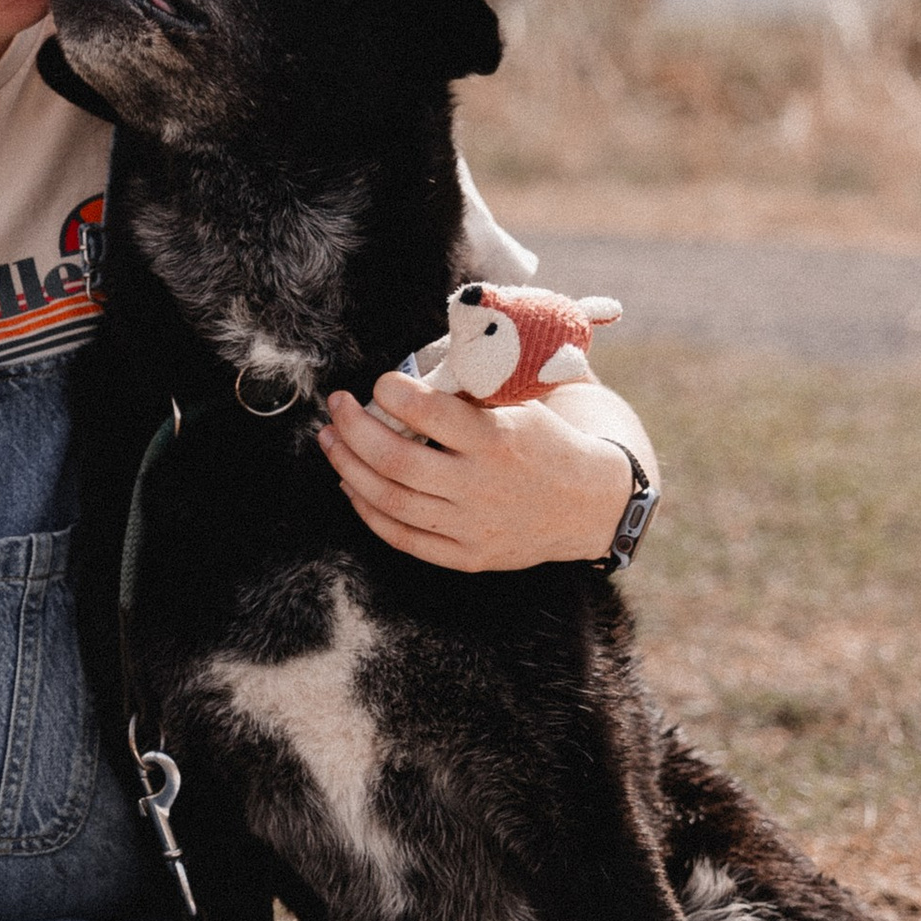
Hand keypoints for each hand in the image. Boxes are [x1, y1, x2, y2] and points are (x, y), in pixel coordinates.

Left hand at [318, 371, 639, 573]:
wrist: (590, 503)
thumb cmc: (546, 441)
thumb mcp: (523, 402)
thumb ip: (473, 386)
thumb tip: (413, 364)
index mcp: (498, 439)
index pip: (429, 411)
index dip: (392, 392)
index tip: (379, 382)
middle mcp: (482, 485)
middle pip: (396, 460)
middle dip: (354, 428)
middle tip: (336, 406)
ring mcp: (473, 526)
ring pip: (390, 500)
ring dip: (348, 467)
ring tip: (330, 441)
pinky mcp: (466, 556)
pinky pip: (401, 537)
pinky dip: (367, 510)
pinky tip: (350, 484)